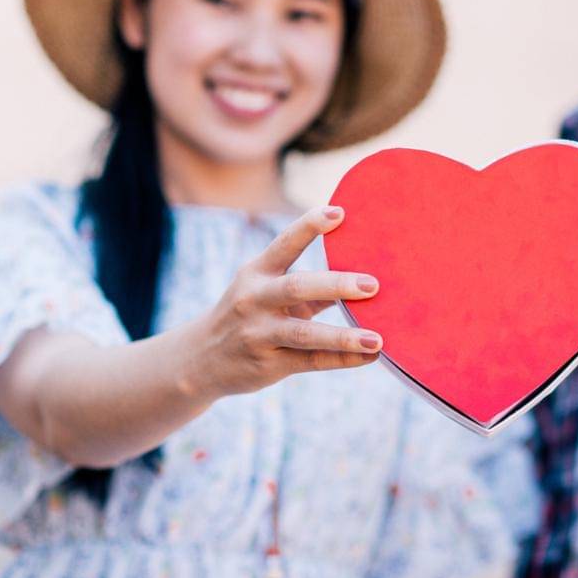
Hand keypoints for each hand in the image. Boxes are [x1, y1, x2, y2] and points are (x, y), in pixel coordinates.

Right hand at [190, 206, 383, 397]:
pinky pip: (310, 361)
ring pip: (305, 333)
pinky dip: (342, 359)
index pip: (285, 243)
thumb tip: (363, 279)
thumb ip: (309, 286)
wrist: (200, 359)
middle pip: (297, 287)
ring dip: (343, 336)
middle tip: (373, 285)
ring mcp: (259, 334)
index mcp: (257, 272)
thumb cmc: (250, 314)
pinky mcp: (267, 365)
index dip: (310, 226)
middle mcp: (254, 299)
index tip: (339, 213)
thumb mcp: (266, 291)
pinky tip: (369, 356)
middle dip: (336, 285)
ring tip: (377, 339)